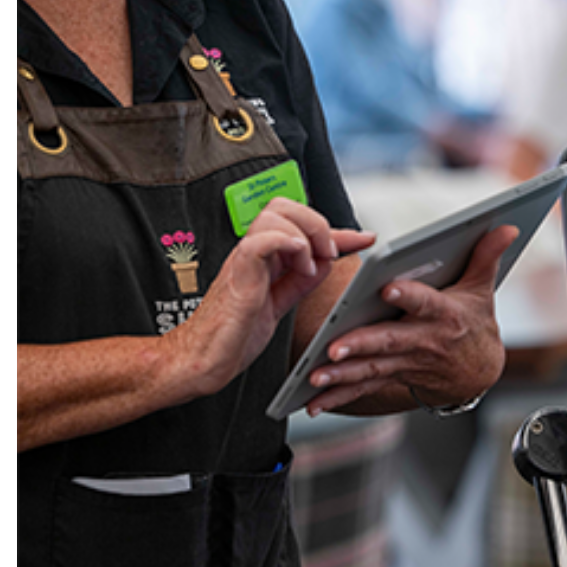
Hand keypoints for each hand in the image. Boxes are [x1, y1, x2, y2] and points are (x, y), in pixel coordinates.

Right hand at [166, 199, 375, 399]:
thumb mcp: (278, 305)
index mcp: (263, 258)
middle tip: (331, 253)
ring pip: (273, 215)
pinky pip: (259, 242)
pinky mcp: (237, 277)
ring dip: (304, 235)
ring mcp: (243, 262)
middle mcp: (253, 254)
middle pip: (283, 206)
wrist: (201, 361)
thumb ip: (298, 282)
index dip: (338, 230)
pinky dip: (286, 243)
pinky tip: (301, 265)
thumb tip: (324, 262)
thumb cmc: (232, 336)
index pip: (300, 227)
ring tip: (311, 266)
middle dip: (317, 222)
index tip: (365, 238)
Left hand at [305, 226, 519, 416]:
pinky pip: (365, 388)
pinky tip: (313, 403)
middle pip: (390, 341)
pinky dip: (339, 397)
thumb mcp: (482, 289)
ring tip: (316, 377)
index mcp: (444, 315)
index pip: (426, 302)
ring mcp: (408, 363)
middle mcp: (425, 341)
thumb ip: (486, 256)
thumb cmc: (474, 322)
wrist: (479, 372)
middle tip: (335, 348)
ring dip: (343, 375)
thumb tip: (505, 226)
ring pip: (373, 369)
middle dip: (362, 345)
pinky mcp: (395, 378)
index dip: (410, 296)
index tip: (389, 288)